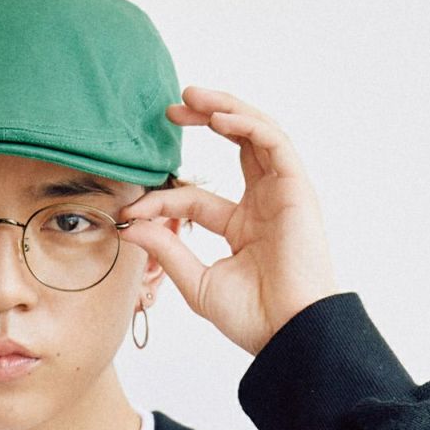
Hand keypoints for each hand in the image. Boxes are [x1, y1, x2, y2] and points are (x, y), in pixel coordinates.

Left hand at [117, 85, 341, 355]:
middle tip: (171, 109)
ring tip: (191, 97)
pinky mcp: (298, 189)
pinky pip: (273, 142)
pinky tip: (218, 117)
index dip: (162, 199)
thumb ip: (168, 251)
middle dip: (204, 121)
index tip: (132, 208)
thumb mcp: (198, 283)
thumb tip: (133, 225)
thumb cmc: (253, 318)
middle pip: (235, 146)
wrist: (288, 333)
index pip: (194, 199)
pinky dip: (246, 124)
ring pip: (255, 133)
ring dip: (224, 108)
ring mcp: (282, 194)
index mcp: (242, 228)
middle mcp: (263, 205)